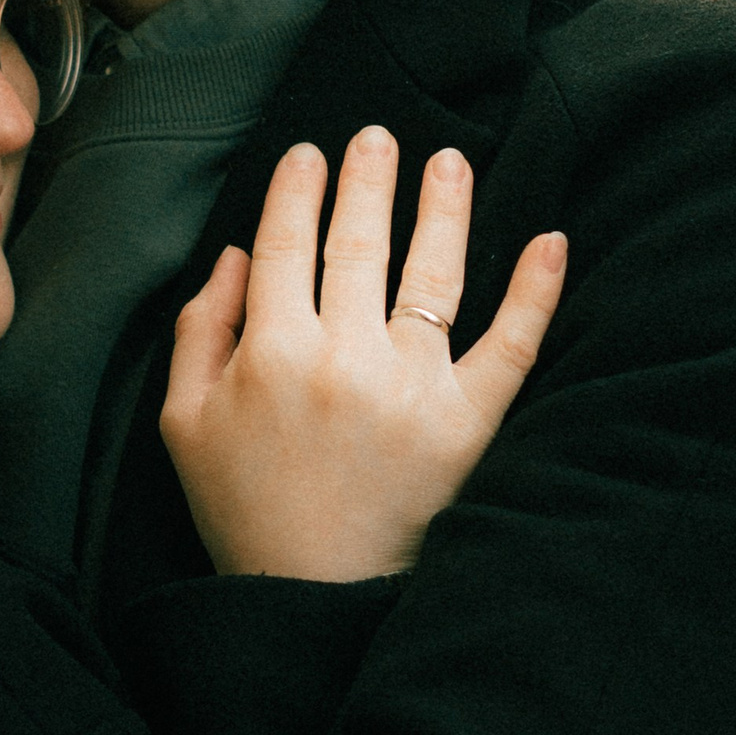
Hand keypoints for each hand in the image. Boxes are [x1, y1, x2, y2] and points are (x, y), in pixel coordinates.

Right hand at [161, 129, 566, 581]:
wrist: (312, 598)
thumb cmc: (245, 512)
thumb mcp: (184, 424)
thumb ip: (200, 332)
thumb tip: (234, 255)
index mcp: (270, 352)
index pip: (286, 246)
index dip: (297, 192)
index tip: (310, 156)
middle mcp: (343, 357)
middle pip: (359, 244)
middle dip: (368, 180)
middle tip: (378, 136)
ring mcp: (412, 387)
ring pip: (434, 274)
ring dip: (444, 208)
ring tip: (449, 163)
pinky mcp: (469, 423)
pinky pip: (513, 344)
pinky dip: (536, 291)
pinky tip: (552, 241)